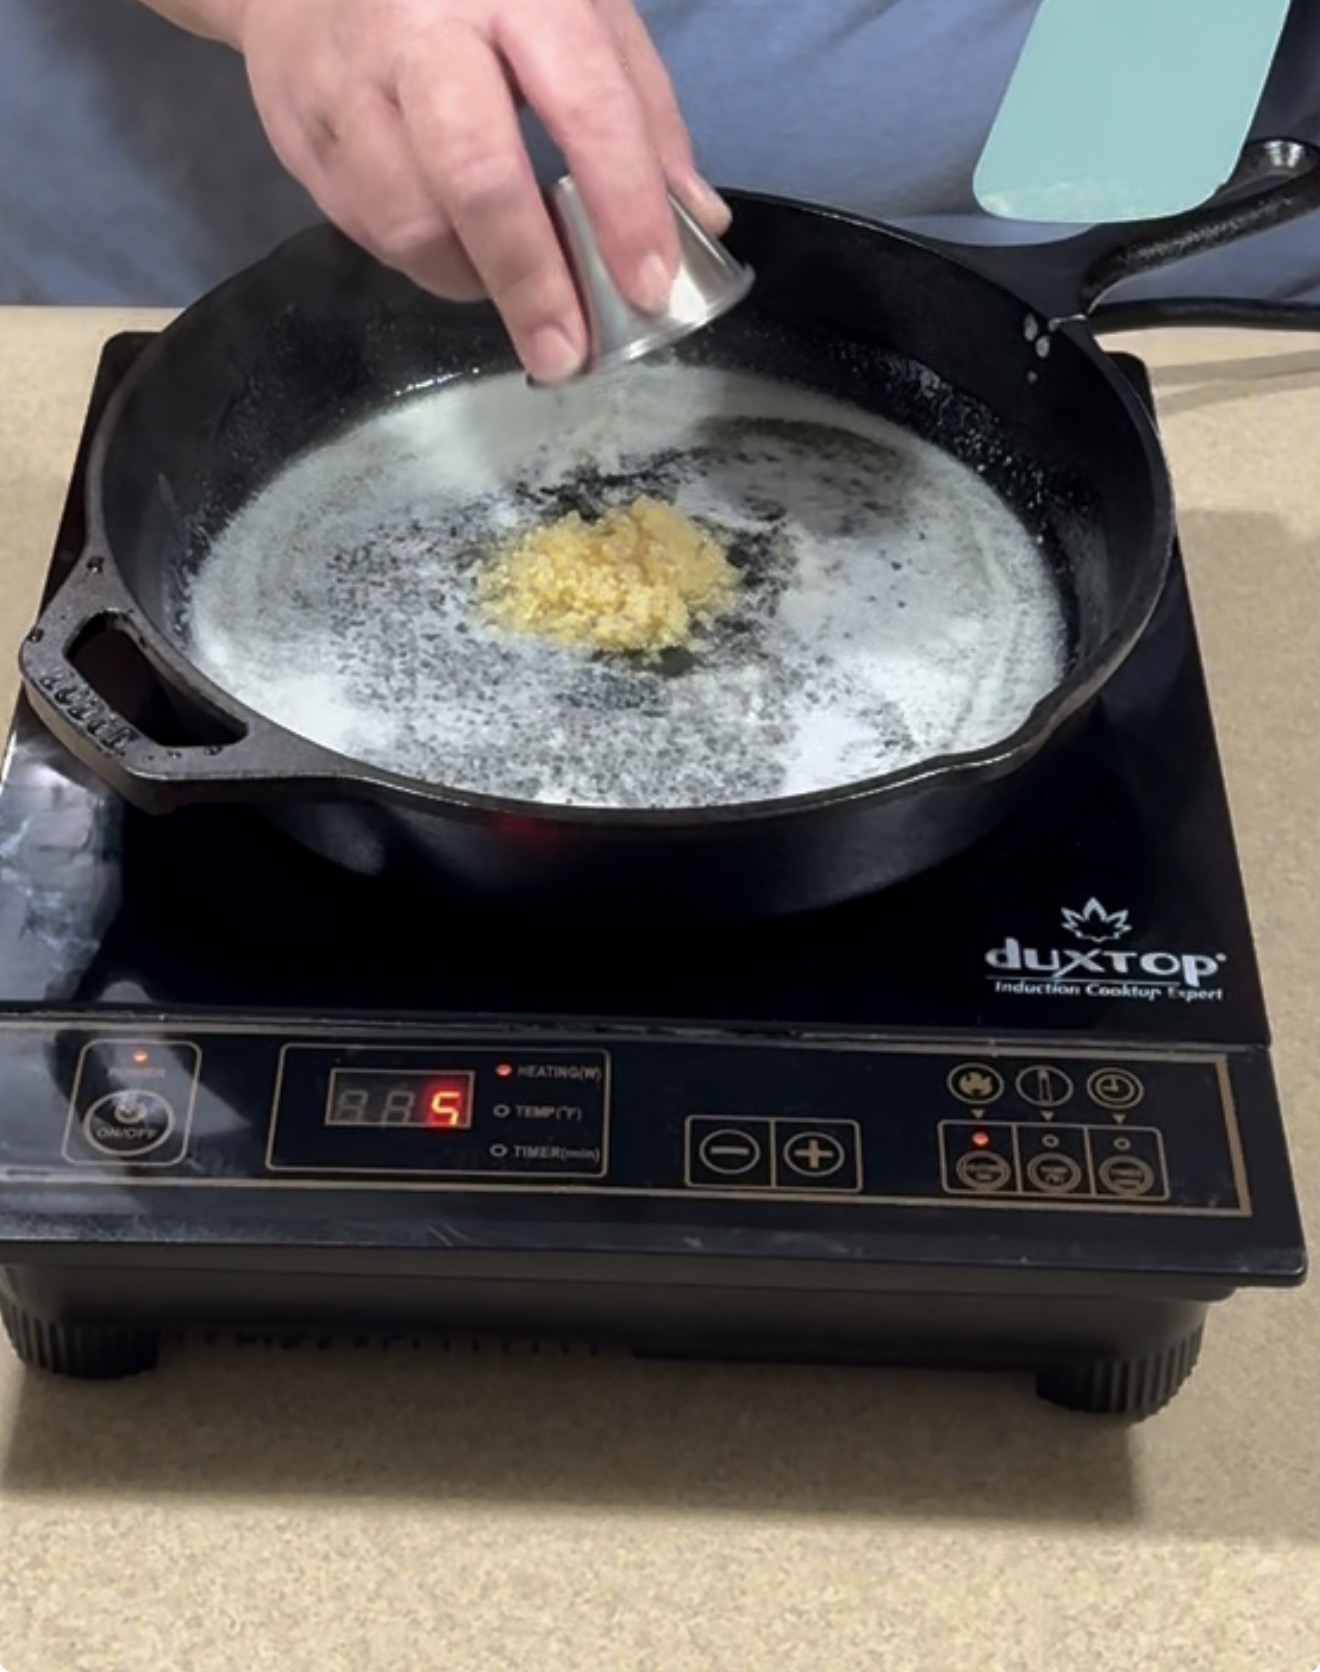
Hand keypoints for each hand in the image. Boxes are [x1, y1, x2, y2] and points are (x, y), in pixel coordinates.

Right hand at [220, 0, 730, 380]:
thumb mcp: (576, 11)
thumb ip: (639, 110)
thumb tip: (697, 221)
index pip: (586, 103)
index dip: (623, 204)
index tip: (650, 288)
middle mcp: (423, 29)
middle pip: (479, 176)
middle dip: (532, 282)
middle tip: (566, 357)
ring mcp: (348, 82)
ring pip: (412, 222)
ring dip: (474, 282)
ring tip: (516, 301)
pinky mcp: (299, 131)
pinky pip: (368, 231)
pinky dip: (425, 264)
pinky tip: (457, 256)